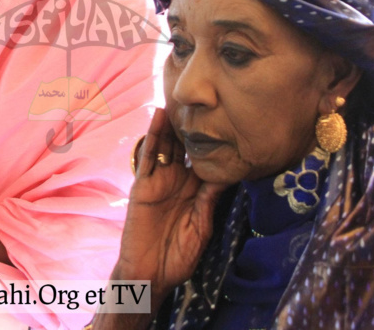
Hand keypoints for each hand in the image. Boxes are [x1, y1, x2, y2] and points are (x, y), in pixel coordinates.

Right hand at [111, 109, 226, 309]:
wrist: (151, 275)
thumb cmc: (177, 256)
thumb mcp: (201, 226)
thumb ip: (210, 200)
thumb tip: (228, 174)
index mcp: (195, 190)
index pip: (206, 159)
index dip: (215, 140)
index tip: (230, 118)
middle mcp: (177, 181)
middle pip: (186, 147)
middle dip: (193, 125)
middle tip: (205, 98)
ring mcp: (159, 181)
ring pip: (167, 145)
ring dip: (172, 123)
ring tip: (180, 97)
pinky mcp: (143, 185)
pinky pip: (148, 156)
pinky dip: (152, 135)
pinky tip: (158, 117)